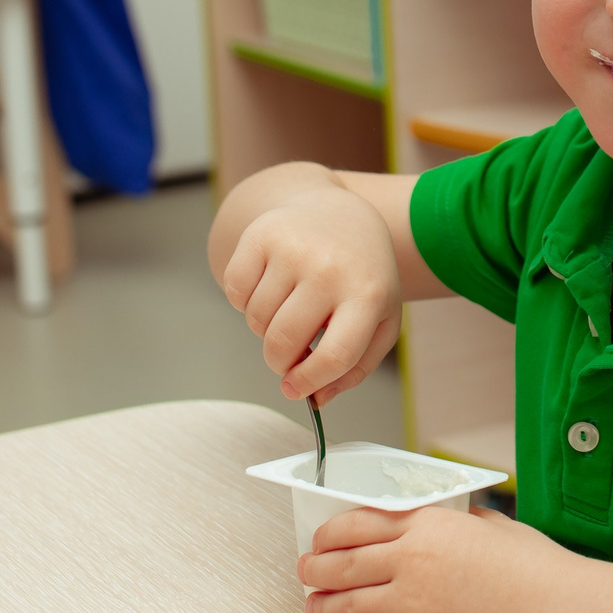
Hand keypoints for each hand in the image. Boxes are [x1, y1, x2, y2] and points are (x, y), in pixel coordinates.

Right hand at [217, 179, 401, 402]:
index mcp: (368, 294)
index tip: (296, 389)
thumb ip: (355, 367)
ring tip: (287, 308)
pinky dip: (244, 301)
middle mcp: (330, 269)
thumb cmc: (360, 275)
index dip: (309, 381)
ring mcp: (294, 249)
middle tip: (288, 352)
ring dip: (264, 327)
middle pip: (284, 343)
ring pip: (256, 321)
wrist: (339, 213)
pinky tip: (268, 286)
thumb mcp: (377, 319)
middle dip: (279, 361)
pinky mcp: (261, 235)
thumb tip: (316, 399)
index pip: (335, 355)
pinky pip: (234, 292)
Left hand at [296, 505, 572, 612]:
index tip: (320, 541)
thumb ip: (456, 522)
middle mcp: (410, 560)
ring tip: (312, 608)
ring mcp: (409, 604)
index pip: (356, 523)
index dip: (328, 534)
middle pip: (340, 562)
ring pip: (340, 602)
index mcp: (428, 525)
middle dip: (314, 568)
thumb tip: (440, 523)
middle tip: (306, 572)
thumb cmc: (535, 570)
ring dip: (317, 605)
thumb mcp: (492, 526)